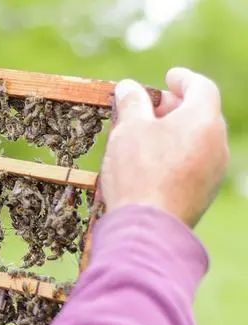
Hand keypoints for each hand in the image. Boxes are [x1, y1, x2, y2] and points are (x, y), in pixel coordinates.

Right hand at [101, 67, 228, 226]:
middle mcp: (218, 144)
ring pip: (197, 141)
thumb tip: (130, 87)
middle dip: (175, 107)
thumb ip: (132, 102)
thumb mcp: (128, 128)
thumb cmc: (138, 171)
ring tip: (144, 137)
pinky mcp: (203, 194)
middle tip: (150, 107)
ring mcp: (214, 172)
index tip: (169, 77)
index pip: (201, 87)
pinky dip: (176, 154)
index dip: (184, 79)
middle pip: (201, 114)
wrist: (148, 227)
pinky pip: (193, 163)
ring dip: (174, 133)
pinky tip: (150, 163)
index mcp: (204, 120)